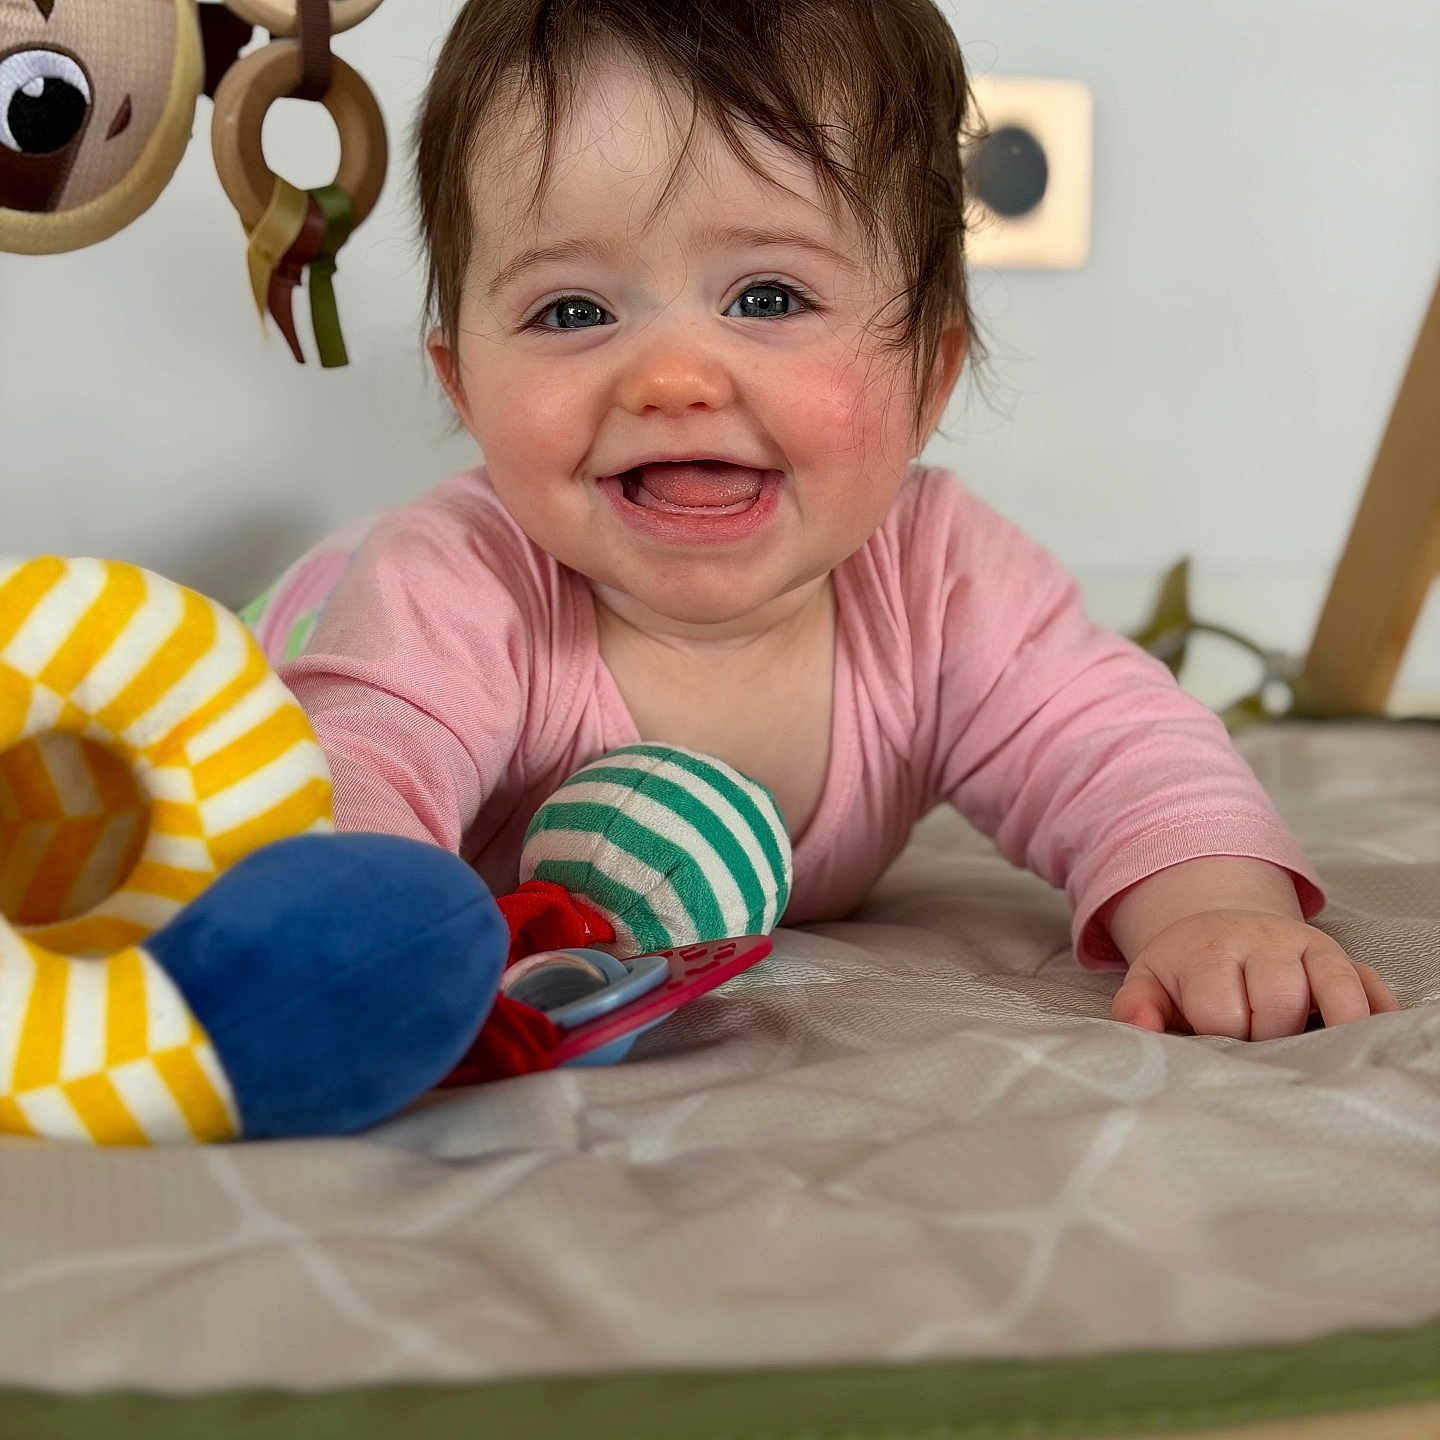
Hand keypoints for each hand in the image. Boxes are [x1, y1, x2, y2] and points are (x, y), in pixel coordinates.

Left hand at [1112, 909, 1399, 1038]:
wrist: (1220, 928)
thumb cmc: (1185, 972)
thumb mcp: (1149, 982)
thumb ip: (1136, 1006)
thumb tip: (1139, 1027)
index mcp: (1213, 948)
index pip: (1221, 1008)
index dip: (1217, 1038)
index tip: (1211, 1043)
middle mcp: (1268, 940)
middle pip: (1280, 1002)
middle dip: (1267, 1040)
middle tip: (1254, 1051)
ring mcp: (1314, 948)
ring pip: (1338, 991)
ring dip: (1328, 1034)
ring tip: (1310, 1059)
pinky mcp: (1348, 961)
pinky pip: (1375, 990)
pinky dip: (1376, 1020)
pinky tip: (1360, 1047)